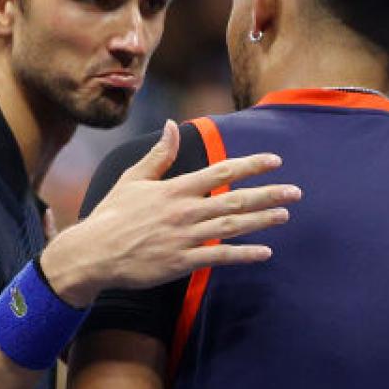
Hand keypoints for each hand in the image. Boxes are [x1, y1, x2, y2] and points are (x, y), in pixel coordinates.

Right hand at [40, 121, 298, 306]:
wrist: (93, 253)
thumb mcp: (132, 179)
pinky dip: (243, 255)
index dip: (250, 165)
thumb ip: (158, 155)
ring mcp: (184, 238)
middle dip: (268, 194)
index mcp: (174, 189)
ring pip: (232, 228)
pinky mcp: (180, 263)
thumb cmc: (112, 215)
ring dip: (262, 221)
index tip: (274, 160)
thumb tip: (171, 125)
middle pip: (234, 200)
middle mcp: (184, 211)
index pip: (220, 172)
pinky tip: (265, 253)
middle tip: (295, 192)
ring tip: (285, 215)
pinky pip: (219, 258)